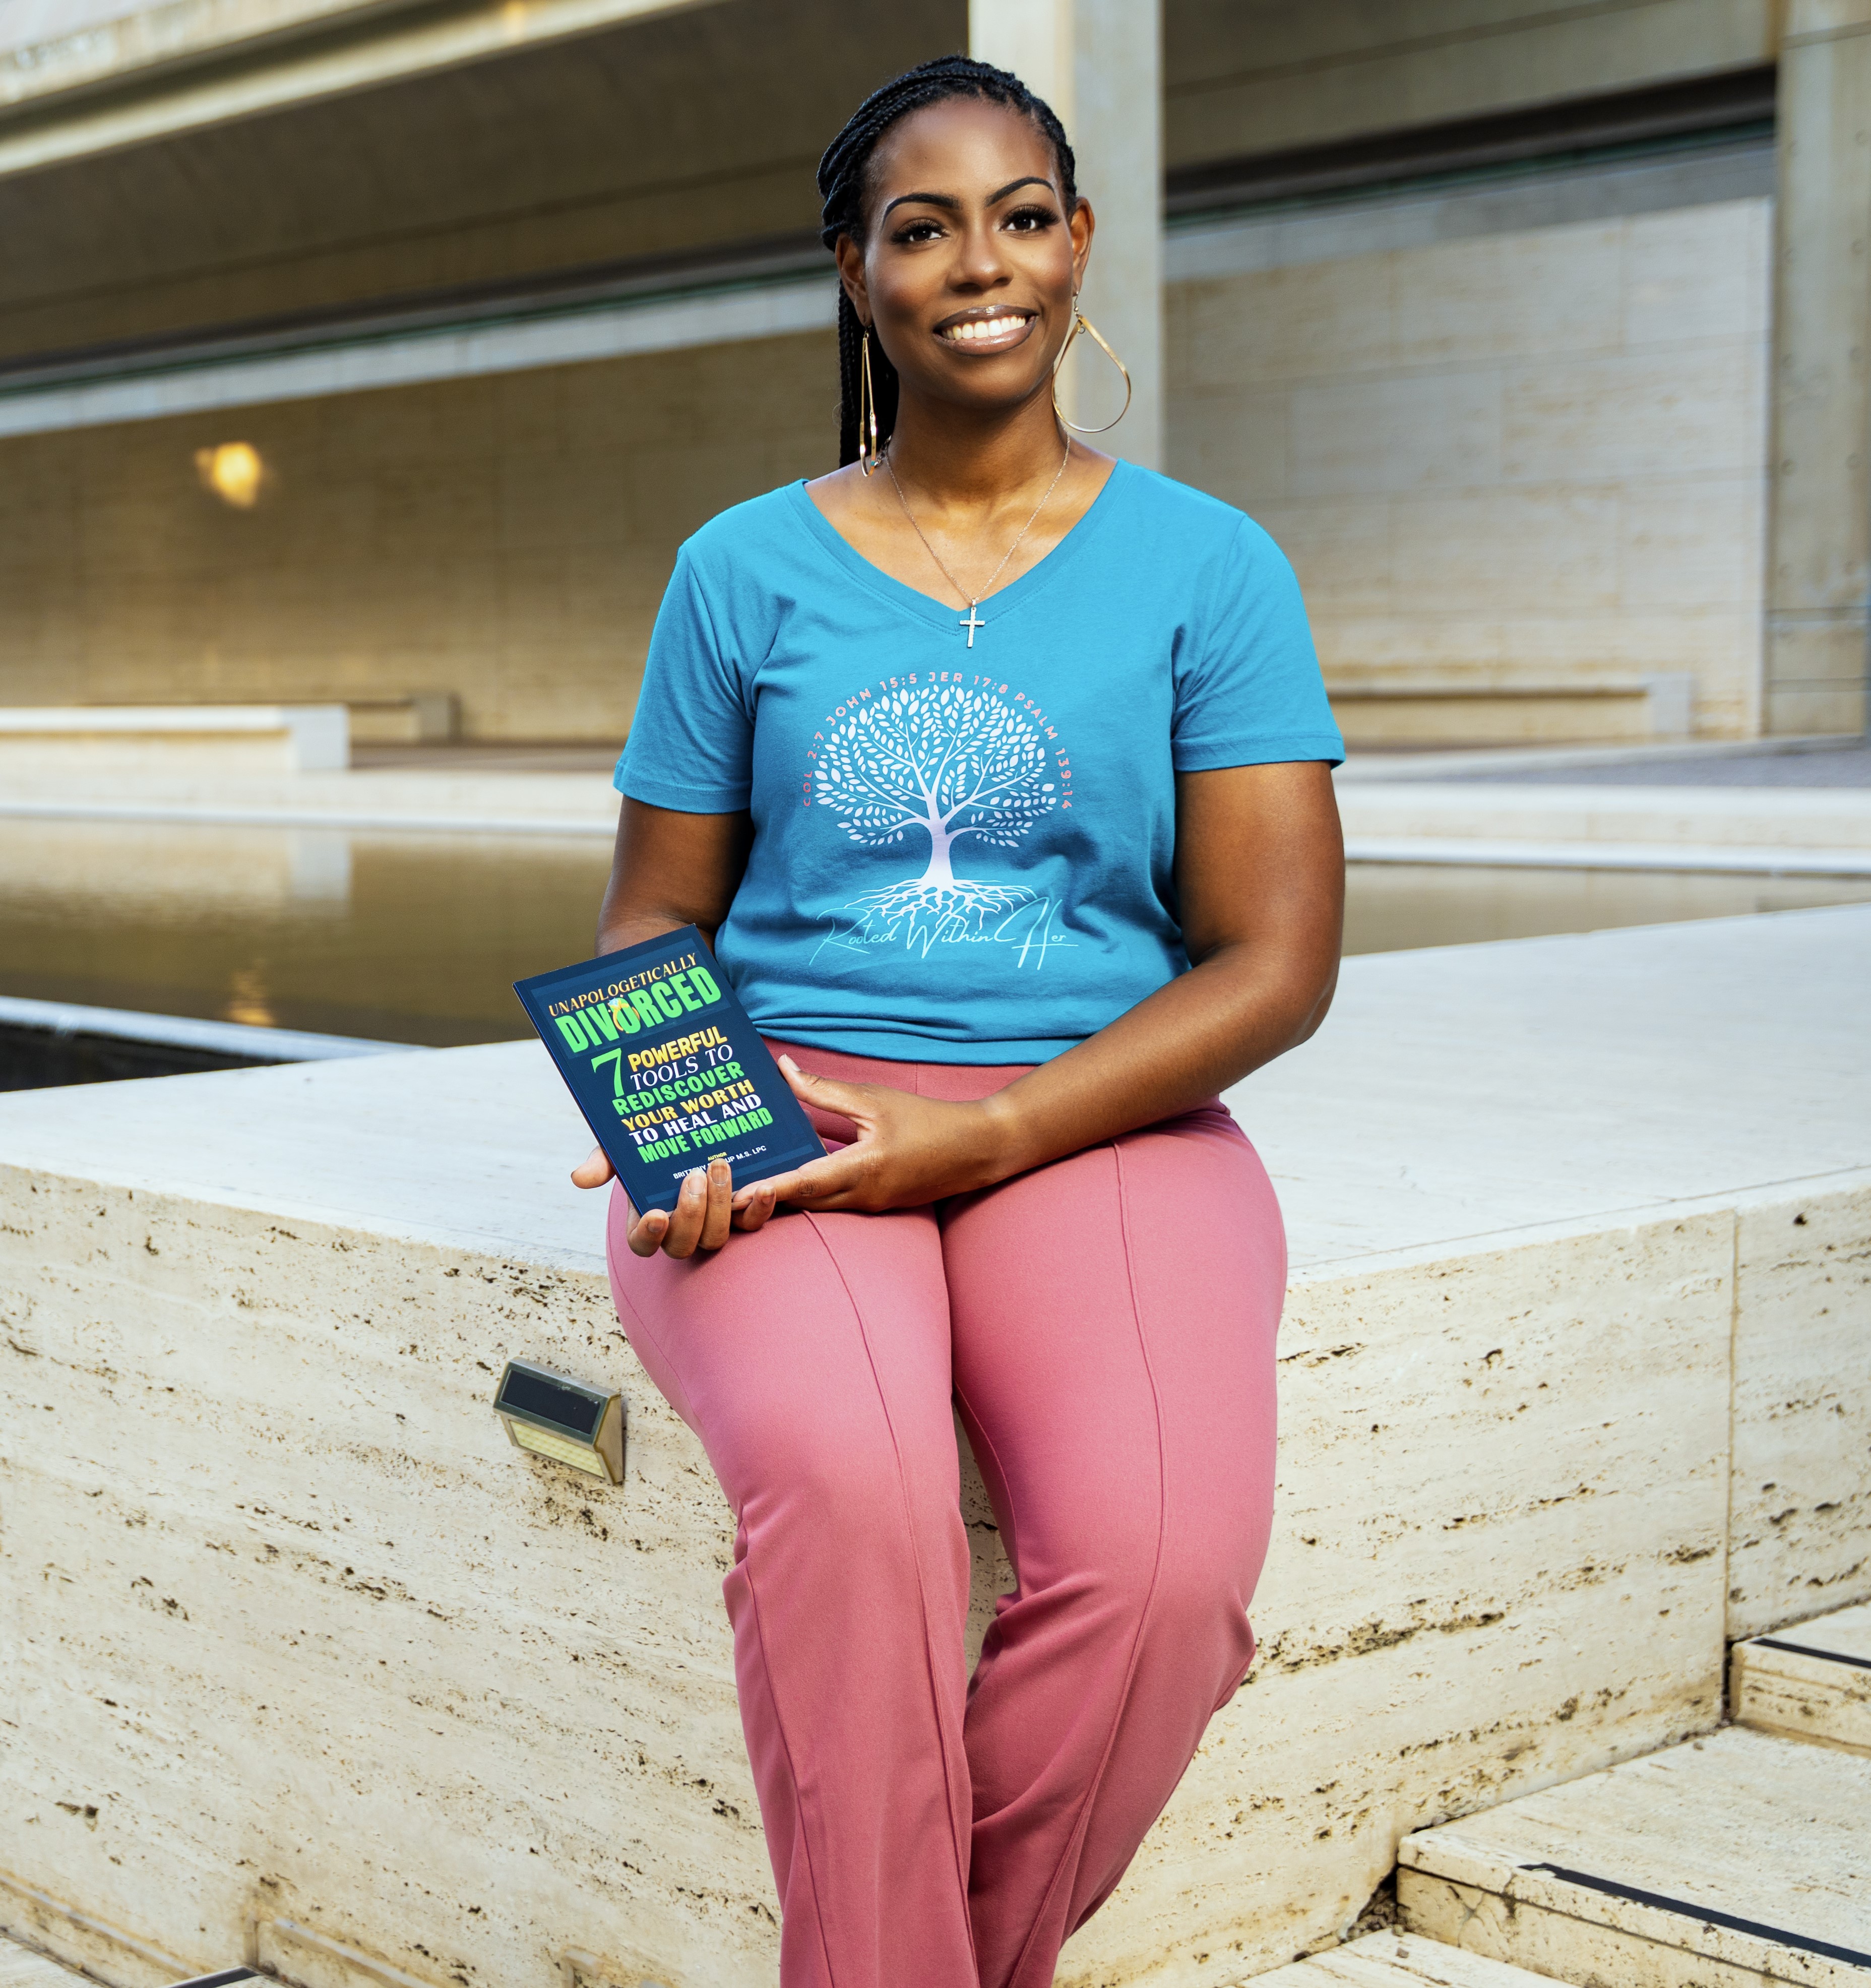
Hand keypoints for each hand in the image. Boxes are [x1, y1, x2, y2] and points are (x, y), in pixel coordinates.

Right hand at [570, 1148, 779, 1257]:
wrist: (697, 1126)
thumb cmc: (653, 1142)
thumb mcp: (625, 1144)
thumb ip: (605, 1161)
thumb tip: (580, 1178)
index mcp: (647, 1218)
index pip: (642, 1244)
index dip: (648, 1236)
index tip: (656, 1214)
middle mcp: (680, 1229)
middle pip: (682, 1246)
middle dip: (690, 1215)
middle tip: (694, 1176)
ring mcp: (712, 1223)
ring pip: (716, 1239)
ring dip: (719, 1207)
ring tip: (720, 1165)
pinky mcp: (743, 1213)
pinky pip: (752, 1224)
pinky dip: (759, 1210)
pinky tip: (764, 1187)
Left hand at [753, 1055, 1012, 1212]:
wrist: (978, 1149)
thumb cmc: (928, 1120)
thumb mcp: (874, 1099)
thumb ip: (824, 1090)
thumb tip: (783, 1069)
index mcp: (864, 1169)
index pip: (804, 1184)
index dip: (767, 1189)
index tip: (733, 1194)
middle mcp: (863, 1196)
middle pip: (802, 1202)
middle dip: (762, 1198)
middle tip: (719, 1189)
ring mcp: (870, 1206)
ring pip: (815, 1205)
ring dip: (782, 1195)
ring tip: (742, 1181)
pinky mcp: (875, 1205)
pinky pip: (832, 1202)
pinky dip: (806, 1192)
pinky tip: (785, 1176)